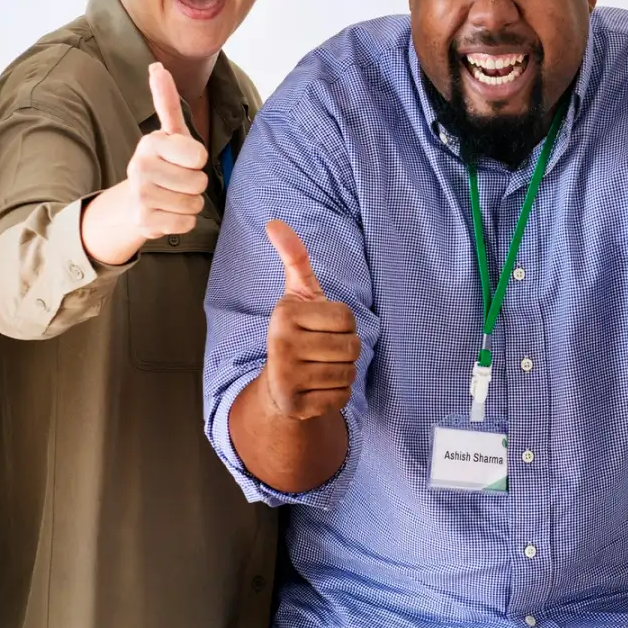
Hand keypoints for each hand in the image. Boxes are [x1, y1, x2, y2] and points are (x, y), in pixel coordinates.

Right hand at [80, 63, 209, 264]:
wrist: (134, 202)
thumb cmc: (163, 163)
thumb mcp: (170, 133)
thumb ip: (166, 101)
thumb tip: (157, 66)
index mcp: (151, 143)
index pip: (198, 155)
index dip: (197, 160)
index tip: (184, 159)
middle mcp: (140, 166)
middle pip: (199, 182)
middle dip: (196, 184)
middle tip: (178, 180)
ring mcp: (140, 195)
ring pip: (194, 204)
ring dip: (190, 203)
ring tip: (172, 195)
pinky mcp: (143, 220)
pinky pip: (186, 223)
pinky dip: (183, 221)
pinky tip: (167, 212)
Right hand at [261, 219, 359, 421]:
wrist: (279, 386)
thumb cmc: (297, 333)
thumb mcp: (298, 294)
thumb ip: (294, 258)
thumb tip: (275, 222)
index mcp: (284, 313)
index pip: (347, 318)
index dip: (344, 326)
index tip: (321, 328)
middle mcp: (280, 344)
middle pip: (351, 346)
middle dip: (346, 350)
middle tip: (322, 352)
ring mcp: (286, 377)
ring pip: (349, 373)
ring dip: (343, 373)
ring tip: (319, 369)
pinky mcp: (295, 405)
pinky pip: (342, 397)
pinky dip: (336, 395)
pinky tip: (316, 390)